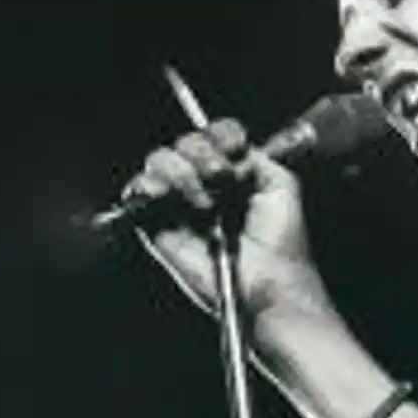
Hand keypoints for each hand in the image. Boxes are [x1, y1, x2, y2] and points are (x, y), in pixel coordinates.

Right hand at [124, 118, 324, 317]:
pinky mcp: (156, 225)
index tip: (235, 148)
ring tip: (204, 202)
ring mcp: (178, 203)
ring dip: (181, 172)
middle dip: (202, 152)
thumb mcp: (280, 184)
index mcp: (232, 172)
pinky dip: (149, 185)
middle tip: (221, 177)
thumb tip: (226, 147)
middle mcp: (203, 184)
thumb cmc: (280, 244)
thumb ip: (255, 155)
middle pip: (185, 141)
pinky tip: (169, 196)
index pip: (213, 134)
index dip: (221, 135)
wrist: (267, 283)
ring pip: (159, 160)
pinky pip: (137, 191)